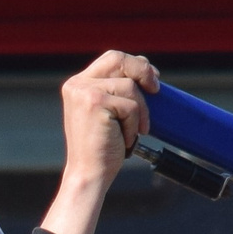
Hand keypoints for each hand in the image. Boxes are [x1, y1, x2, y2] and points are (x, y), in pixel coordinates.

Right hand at [44, 51, 159, 233]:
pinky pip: (131, 105)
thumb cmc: (101, 148)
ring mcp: (84, 92)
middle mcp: (76, 85)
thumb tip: (148, 71)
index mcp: (77, 85)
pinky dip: (135, 123)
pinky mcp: (95, 102)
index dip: (135, 65)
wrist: (89, 174)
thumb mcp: (108, 112)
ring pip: (130, 86)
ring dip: (139, 111)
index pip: (112, 59)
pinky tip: (124, 138)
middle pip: (120, 59)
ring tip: (130, 132)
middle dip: (143, 72)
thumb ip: (116, 91)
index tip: (152, 82)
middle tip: (156, 90)